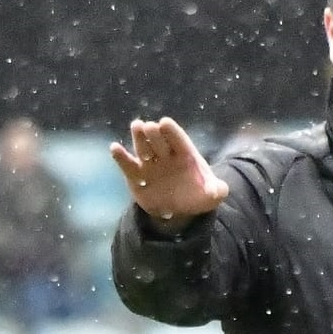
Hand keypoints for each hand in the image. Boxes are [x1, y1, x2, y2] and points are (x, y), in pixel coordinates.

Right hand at [110, 117, 228, 232]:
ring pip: (143, 147)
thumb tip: (217, 191)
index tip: (165, 123)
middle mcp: (166, 155)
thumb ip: (217, 191)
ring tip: (136, 126)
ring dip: (139, 138)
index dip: (172, 132)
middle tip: (150, 126)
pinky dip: (121, 157)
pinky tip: (114, 148)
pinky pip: (128, 165)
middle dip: (155, 133)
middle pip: (159, 140)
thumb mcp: (212, 195)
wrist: (178, 210)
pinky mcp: (136, 176)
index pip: (178, 140)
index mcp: (186, 155)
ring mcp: (150, 164)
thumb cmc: (197, 195)